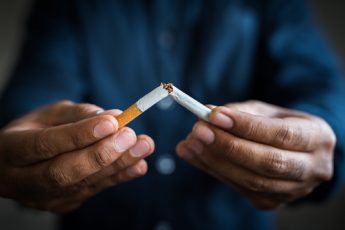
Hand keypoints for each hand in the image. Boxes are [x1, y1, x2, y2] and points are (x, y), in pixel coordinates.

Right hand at [0, 101, 153, 212]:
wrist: (21, 163)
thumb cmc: (36, 131)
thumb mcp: (50, 115)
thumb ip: (80, 115)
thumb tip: (115, 117)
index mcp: (12, 150)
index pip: (45, 144)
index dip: (79, 135)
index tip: (111, 123)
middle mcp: (24, 180)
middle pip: (63, 172)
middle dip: (101, 154)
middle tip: (130, 135)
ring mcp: (45, 198)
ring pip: (83, 184)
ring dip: (118, 165)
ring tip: (144, 146)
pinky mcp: (65, 204)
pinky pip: (94, 190)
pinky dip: (119, 177)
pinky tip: (139, 165)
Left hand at [177, 100, 335, 208]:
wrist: (296, 152)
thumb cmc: (280, 125)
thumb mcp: (267, 111)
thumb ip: (239, 112)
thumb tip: (207, 114)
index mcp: (317, 138)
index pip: (280, 134)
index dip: (246, 126)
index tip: (214, 115)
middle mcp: (312, 169)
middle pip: (267, 162)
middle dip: (228, 146)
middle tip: (198, 131)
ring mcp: (292, 191)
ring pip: (251, 181)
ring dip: (215, 161)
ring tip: (190, 143)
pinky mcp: (271, 202)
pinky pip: (239, 189)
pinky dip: (213, 171)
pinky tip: (194, 155)